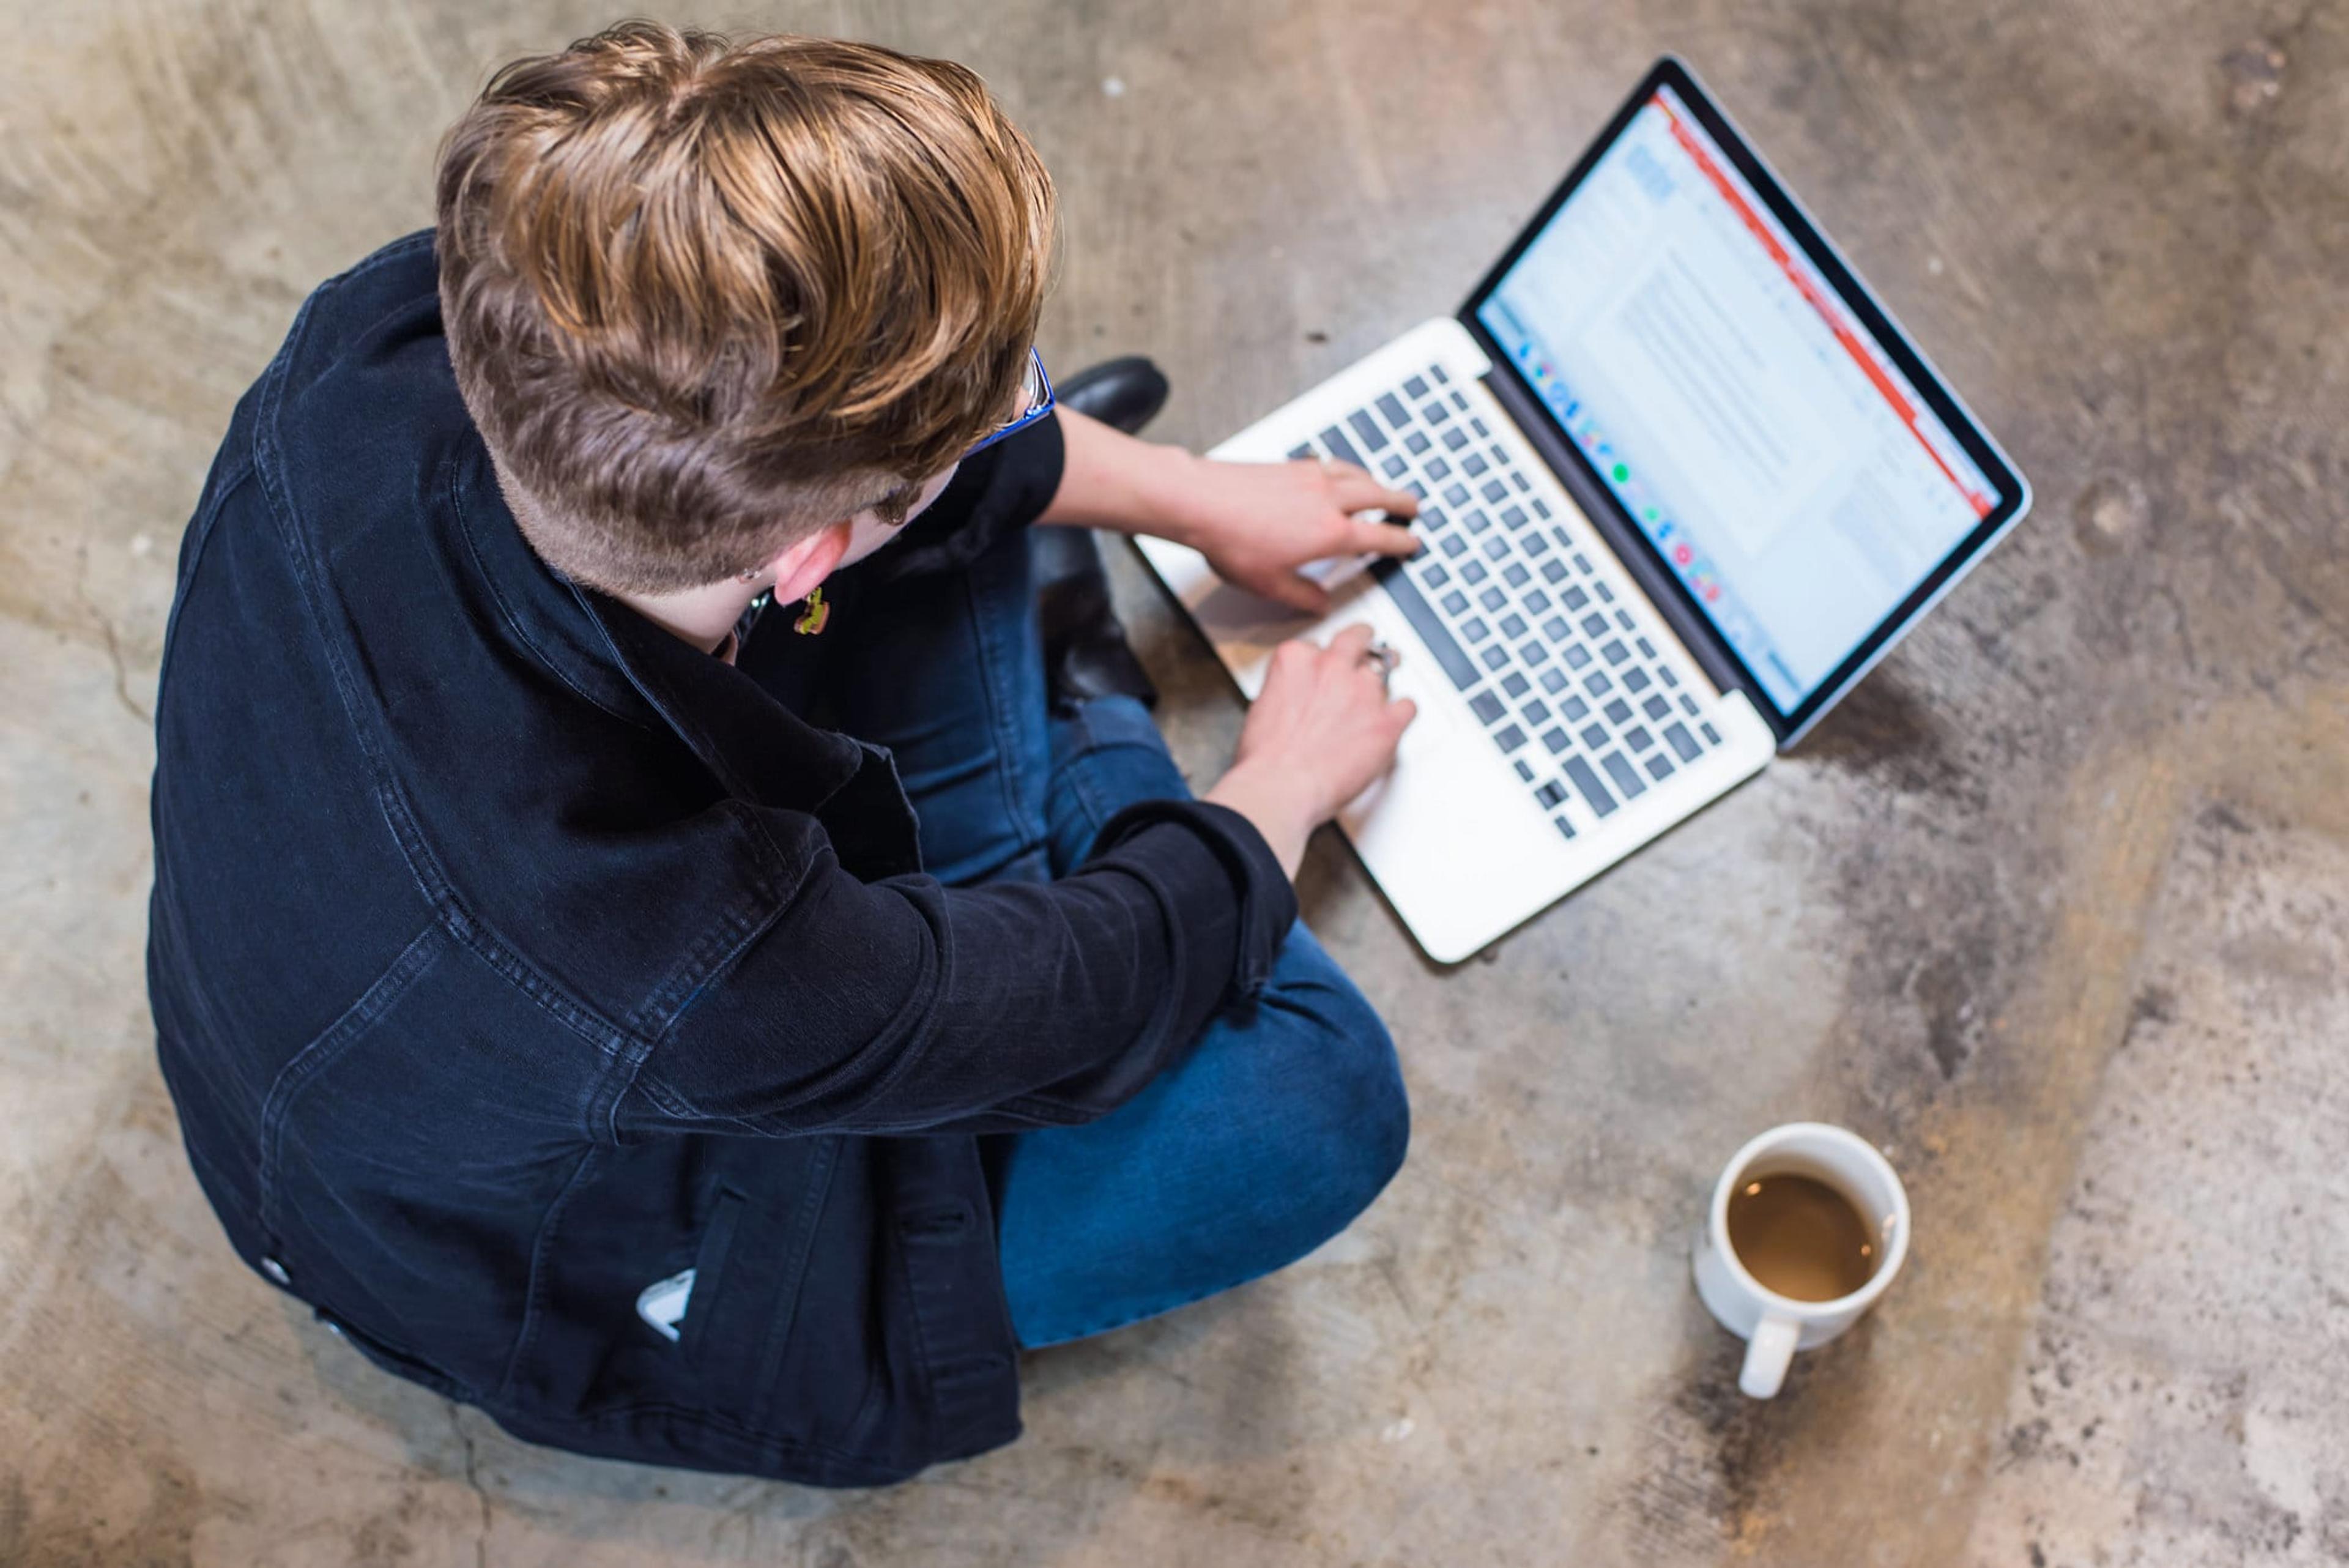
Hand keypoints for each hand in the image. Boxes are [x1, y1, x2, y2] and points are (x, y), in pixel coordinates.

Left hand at [1170, 455, 1421, 613]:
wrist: (1200, 501)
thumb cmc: (1230, 540)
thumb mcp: (1269, 584)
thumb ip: (1301, 595)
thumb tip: (1320, 603)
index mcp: (1330, 533)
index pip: (1379, 537)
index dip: (1401, 542)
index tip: (1413, 543)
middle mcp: (1327, 499)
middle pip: (1378, 496)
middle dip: (1401, 502)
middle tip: (1414, 507)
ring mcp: (1310, 477)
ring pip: (1357, 476)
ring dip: (1378, 482)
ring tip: (1384, 488)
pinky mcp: (1291, 466)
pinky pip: (1333, 465)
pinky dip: (1348, 470)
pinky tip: (1341, 473)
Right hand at [1204, 624, 1416, 875]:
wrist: (1279, 789)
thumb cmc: (1265, 761)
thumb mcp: (1262, 707)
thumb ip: (1289, 689)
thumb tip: (1297, 697)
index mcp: (1297, 660)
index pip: (1317, 646)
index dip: (1322, 661)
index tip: (1324, 672)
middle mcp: (1332, 667)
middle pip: (1357, 638)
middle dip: (1362, 643)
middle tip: (1365, 652)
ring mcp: (1363, 692)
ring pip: (1384, 670)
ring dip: (1380, 684)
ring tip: (1376, 699)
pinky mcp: (1387, 721)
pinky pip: (1408, 706)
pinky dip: (1402, 714)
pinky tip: (1394, 722)